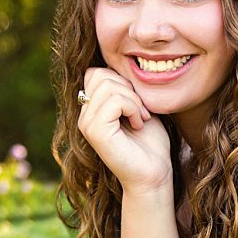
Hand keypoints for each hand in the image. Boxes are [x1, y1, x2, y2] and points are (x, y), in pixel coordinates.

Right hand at [78, 67, 171, 193]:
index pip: (95, 72)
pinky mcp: (95, 132)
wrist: (154, 174)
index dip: (120, 79)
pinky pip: (114, 101)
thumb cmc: (150, 143)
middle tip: (142, 110)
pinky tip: (139, 124)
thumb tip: (122, 63)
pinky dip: (133, 108)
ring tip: (141, 117)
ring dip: (133, 99)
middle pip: (99, 74)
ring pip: (108, 86)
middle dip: (128, 87)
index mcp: (90, 109)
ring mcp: (86, 124)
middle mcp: (84, 116)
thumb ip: (125, 88)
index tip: (138, 102)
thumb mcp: (138, 106)